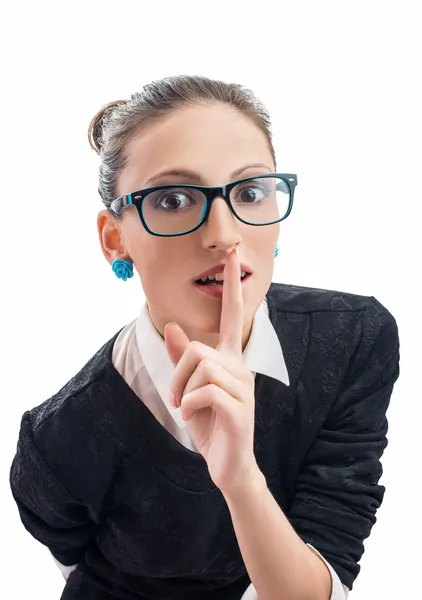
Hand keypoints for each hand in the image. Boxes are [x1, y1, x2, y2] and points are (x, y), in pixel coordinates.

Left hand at [164, 249, 259, 493]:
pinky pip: (208, 392)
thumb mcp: (189, 389)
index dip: (233, 285)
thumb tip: (173, 326)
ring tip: (185, 408)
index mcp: (229, 360)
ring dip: (183, 390)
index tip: (233, 255)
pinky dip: (191, 405)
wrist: (228, 465)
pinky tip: (192, 416)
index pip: (233, 315)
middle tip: (177, 397)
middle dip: (178, 372)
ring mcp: (244, 389)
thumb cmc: (209, 424)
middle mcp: (240, 368)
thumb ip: (182, 358)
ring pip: (202, 368)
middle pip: (198, 348)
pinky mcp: (242, 410)